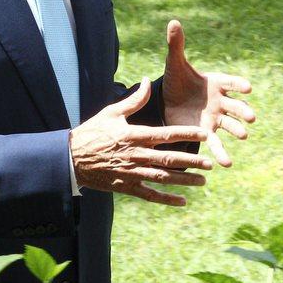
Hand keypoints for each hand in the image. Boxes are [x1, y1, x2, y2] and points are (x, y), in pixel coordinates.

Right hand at [69, 78, 213, 205]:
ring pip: (163, 178)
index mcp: (133, 135)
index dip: (186, 134)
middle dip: (192, 161)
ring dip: (184, 181)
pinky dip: (166, 199)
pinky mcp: (126, 186)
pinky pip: (150, 194)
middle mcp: (135, 155)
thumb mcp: (111, 112)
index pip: (165, 134)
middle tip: (210, 163)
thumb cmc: (92, 132)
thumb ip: (134, 100)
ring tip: (203, 181)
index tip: (205, 134)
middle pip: (169, 159)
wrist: (71, 158)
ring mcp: (131, 173)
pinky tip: (182, 201)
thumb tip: (147, 81)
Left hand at [161, 19, 254, 167]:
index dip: (238, 84)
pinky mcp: (207, 132)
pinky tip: (226, 164)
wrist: (169, 102)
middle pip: (236, 106)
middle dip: (243, 111)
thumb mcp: (174, 64)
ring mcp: (217, 118)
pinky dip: (221, 153)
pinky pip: (217, 143)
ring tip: (244, 137)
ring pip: (231, 126)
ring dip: (238, 131)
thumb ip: (176, 45)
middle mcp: (221, 101)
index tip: (246, 87)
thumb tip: (173, 21)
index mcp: (216, 82)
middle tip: (251, 117)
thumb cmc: (176, 81)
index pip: (231, 82)